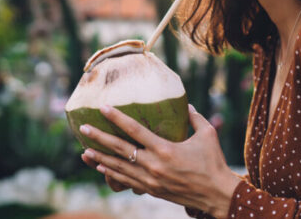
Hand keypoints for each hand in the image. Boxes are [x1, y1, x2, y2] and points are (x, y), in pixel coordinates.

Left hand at [79, 104, 240, 217]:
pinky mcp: (151, 190)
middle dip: (99, 138)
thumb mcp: (207, 135)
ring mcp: (150, 180)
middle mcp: (154, 165)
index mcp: (165, 149)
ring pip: (119, 168)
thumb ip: (194, 118)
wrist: (216, 194)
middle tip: (83, 128)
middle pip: (120, 149)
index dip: (117, 118)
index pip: (135, 130)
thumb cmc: (214, 163)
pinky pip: (126, 181)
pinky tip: (102, 168)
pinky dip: (112, 174)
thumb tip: (186, 105)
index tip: (103, 108)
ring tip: (84, 151)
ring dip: (100, 159)